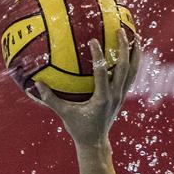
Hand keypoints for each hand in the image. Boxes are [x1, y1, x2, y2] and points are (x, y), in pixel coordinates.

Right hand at [31, 29, 139, 148]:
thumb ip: (50, 99)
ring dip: (135, 54)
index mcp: (101, 98)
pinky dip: (133, 63)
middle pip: (124, 68)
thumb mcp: (64, 114)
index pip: (102, 73)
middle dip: (124, 48)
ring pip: (132, 72)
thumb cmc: (79, 128)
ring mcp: (121, 96)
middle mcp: (114, 95)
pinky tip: (133, 52)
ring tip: (137, 36)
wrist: (95, 143)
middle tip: (121, 31)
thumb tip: (36, 84)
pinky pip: (131, 77)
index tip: (93, 40)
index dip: (99, 56)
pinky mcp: (122, 96)